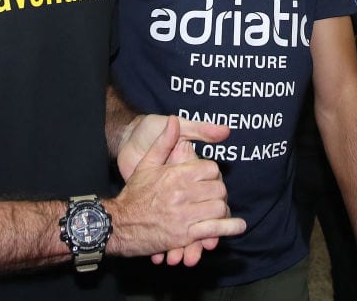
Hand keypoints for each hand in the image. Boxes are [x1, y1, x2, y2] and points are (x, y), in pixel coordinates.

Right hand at [109, 116, 244, 263]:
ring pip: (219, 208)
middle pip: (218, 188)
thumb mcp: (146, 163)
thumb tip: (174, 120)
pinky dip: (229, 228)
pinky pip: (213, 230)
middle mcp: (181, 193)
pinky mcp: (184, 235)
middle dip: (220, 191)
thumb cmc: (134, 193)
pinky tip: (238, 225)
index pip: (211, 169)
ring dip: (223, 209)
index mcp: (175, 174)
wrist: (118, 223)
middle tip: (216, 194)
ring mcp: (183, 215)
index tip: (209, 178)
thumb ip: (164, 142)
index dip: (213, 173)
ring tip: (221, 209)